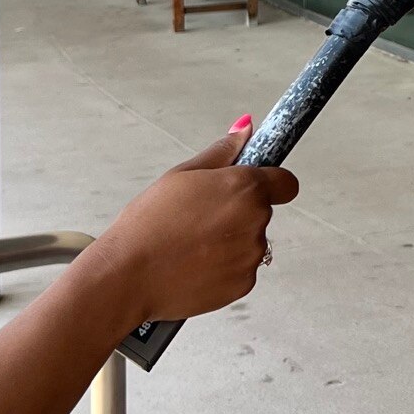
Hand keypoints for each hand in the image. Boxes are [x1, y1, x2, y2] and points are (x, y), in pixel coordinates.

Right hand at [86, 118, 297, 332]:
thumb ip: (222, 152)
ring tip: (190, 245)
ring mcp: (251, 255)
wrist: (127, 275)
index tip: (253, 189)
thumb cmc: (148, 222)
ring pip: (249, 243)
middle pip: (260, 213)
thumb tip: (246, 129)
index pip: (286, 183)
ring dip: (229, 243)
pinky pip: (240, 270)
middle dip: (237, 213)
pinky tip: (192, 266)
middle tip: (197, 219)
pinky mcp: (243, 284)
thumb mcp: (181, 175)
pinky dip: (223, 269)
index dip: (271, 184)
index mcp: (245, 188)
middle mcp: (256, 221)